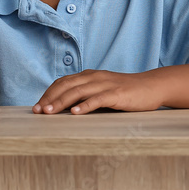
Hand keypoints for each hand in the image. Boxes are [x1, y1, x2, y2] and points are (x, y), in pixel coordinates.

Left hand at [32, 69, 163, 114]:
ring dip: (61, 102)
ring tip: (49, 112)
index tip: (37, 106)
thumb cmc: (125, 93)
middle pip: (66, 86)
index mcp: (88, 76)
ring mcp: (105, 84)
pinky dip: (85, 105)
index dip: (48, 94)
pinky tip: (75, 113)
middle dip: (50, 98)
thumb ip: (85, 96)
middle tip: (38, 111)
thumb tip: (65, 108)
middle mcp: (94, 77)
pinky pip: (97, 99)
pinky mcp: (116, 94)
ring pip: (78, 91)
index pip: (62, 82)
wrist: (151, 87)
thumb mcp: (101, 91)